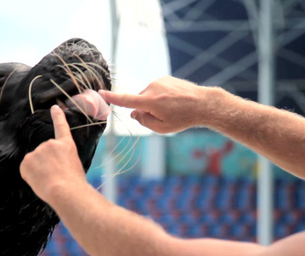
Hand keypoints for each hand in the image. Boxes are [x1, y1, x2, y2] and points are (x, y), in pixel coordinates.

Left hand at [20, 105, 88, 202]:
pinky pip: (26, 170)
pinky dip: (31, 177)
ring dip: (39, 172)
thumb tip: (52, 168)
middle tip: (56, 177)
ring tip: (50, 180)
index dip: (58, 117)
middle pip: (44, 155)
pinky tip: (40, 181)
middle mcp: (50, 144)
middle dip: (46, 165)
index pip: (61, 127)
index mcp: (66, 145)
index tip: (54, 107)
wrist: (65, 190)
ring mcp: (38, 151)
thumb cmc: (74, 183)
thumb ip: (62, 161)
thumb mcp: (74, 166)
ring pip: (35, 163)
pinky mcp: (27, 160)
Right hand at [99, 76, 216, 133]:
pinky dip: (161, 96)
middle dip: (145, 109)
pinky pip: (156, 89)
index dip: (112, 98)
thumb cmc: (183, 118)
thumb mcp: (162, 127)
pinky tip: (174, 101)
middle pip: (139, 101)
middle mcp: (152, 88)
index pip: (126, 100)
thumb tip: (134, 113)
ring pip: (148, 95)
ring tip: (172, 108)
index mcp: (150, 101)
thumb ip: (144, 121)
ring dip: (154, 102)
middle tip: (163, 117)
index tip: (101, 92)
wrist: (203, 103)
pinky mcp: (165, 78)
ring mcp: (159, 81)